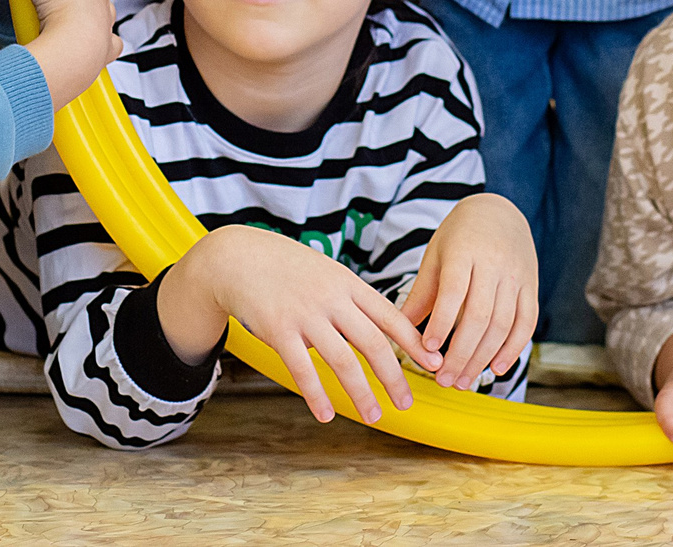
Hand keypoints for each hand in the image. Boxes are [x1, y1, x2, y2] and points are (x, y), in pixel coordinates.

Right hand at [158, 225, 439, 424]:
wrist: (238, 256)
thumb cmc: (285, 268)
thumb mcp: (325, 272)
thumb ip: (350, 299)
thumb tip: (380, 331)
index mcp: (348, 283)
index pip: (390, 316)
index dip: (415, 343)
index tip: (435, 364)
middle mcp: (332, 298)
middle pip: (374, 342)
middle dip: (394, 377)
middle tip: (406, 403)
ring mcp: (305, 314)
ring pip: (342, 360)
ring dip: (361, 393)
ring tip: (374, 416)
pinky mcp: (278, 329)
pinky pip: (302, 368)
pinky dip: (317, 394)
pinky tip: (326, 414)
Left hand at [399, 193, 537, 389]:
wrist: (499, 211)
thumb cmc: (459, 236)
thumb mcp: (436, 255)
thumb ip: (422, 293)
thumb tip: (398, 331)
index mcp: (463, 251)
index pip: (453, 291)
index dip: (442, 323)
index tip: (429, 350)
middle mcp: (493, 263)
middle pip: (480, 315)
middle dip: (461, 353)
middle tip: (444, 380)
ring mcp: (516, 275)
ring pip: (503, 324)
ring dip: (483, 358)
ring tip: (463, 381)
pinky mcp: (531, 286)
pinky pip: (526, 322)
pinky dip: (513, 349)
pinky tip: (496, 368)